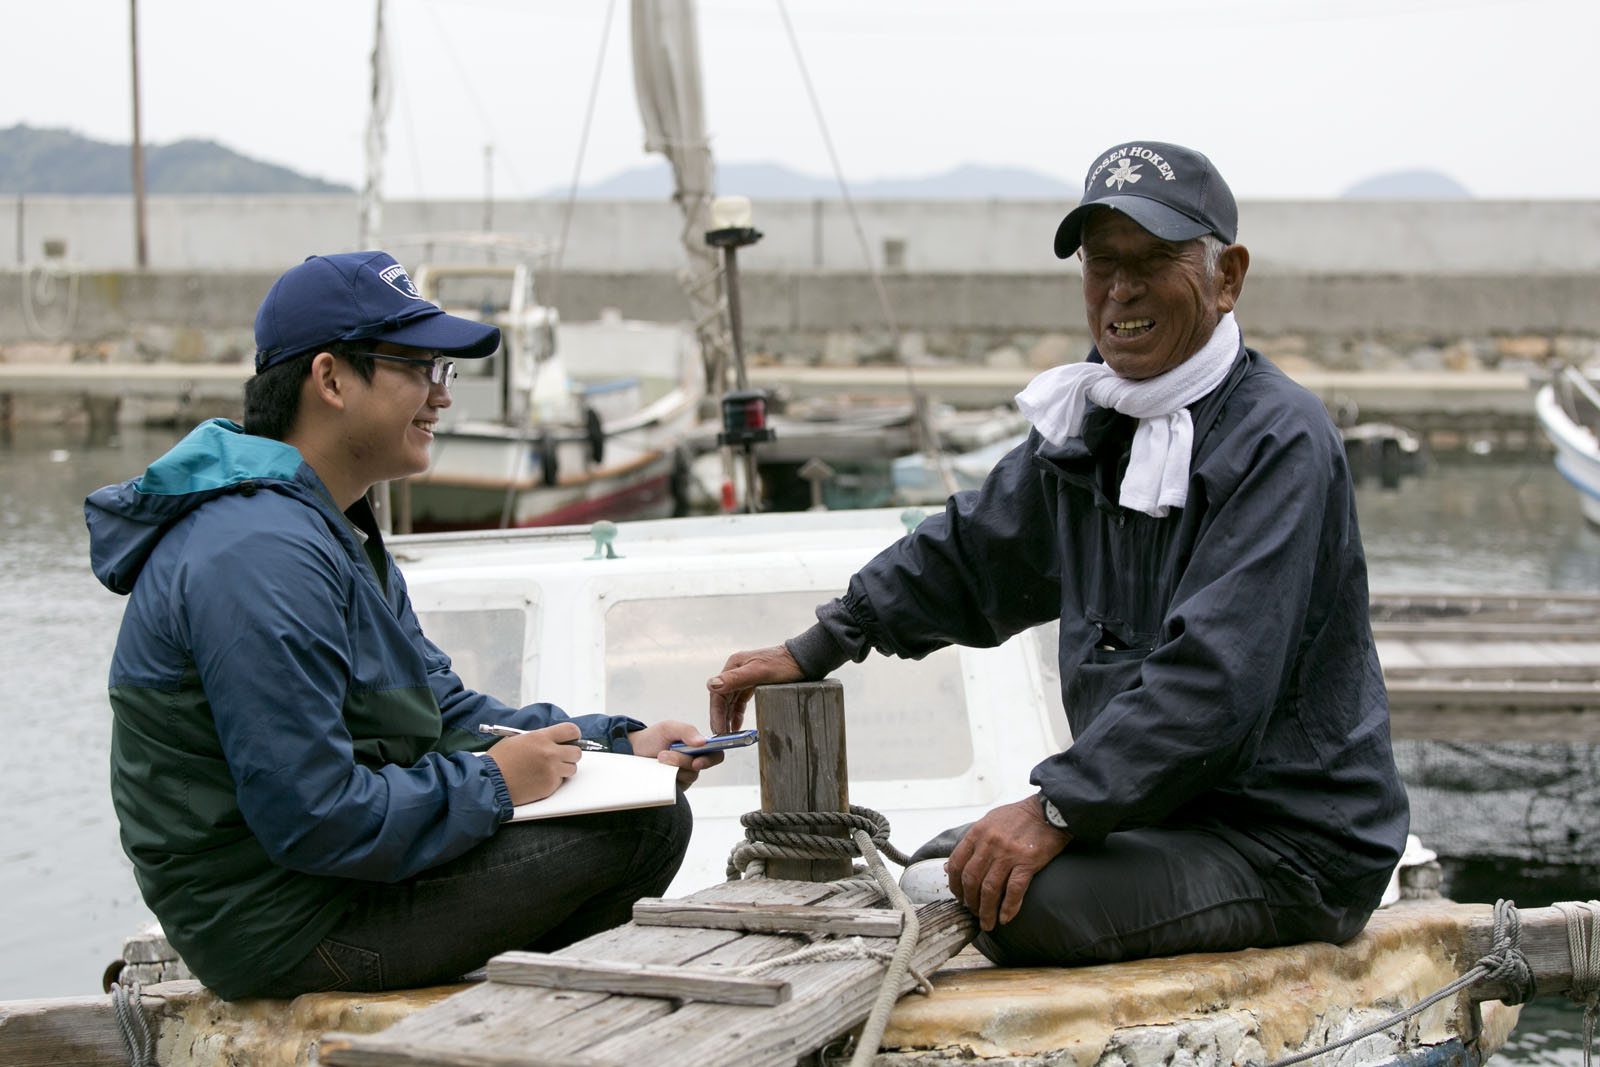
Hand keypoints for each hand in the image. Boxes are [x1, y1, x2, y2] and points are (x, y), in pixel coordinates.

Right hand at [487, 721, 582, 804]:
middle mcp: (549, 753)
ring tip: (546, 769)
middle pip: (577, 752)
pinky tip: (539, 779)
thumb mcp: (517, 740)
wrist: (490, 782)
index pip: (571, 730)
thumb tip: (553, 740)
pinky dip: (553, 781)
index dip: (574, 735)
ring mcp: (551, 771)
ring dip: (563, 769)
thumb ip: (538, 738)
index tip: (572, 739)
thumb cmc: (499, 761)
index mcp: (541, 738)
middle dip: (570, 755)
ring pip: (572, 769)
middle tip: (561, 757)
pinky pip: (561, 782)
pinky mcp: (549, 786)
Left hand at [627, 720, 723, 790]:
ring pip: (687, 777)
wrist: (632, 751)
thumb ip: (687, 731)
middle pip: (699, 767)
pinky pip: (676, 787)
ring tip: (657, 760)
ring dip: (671, 768)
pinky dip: (666, 778)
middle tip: (663, 755)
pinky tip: (658, 771)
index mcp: (697, 746)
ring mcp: (683, 775)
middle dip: (681, 761)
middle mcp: (693, 762)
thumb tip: (703, 742)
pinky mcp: (674, 786)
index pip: (715, 754)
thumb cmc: (652, 738)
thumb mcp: (668, 728)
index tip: (696, 762)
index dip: (710, 759)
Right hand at [706, 645, 803, 732]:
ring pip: (730, 701)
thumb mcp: (759, 672)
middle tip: (721, 737)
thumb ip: (735, 679)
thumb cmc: (784, 664)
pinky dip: (737, 714)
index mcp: (733, 666)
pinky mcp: (754, 684)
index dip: (716, 714)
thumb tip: (711, 685)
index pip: (717, 693)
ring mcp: (744, 678)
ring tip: (728, 735)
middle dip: (720, 718)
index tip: (719, 731)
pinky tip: (737, 725)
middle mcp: (736, 671)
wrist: (805, 660)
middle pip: (722, 698)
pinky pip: (740, 701)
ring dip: (727, 718)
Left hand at [946, 797, 1070, 930]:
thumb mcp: (989, 821)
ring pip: (990, 889)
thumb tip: (949, 866)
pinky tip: (1005, 918)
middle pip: (971, 880)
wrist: (1050, 811)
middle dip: (969, 901)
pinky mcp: (1027, 862)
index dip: (954, 885)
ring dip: (986, 911)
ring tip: (987, 923)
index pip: (956, 864)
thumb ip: (972, 842)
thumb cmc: (1019, 817)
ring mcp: (1008, 853)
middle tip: (973, 913)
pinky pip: (1014, 890)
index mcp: (978, 833)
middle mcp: (989, 843)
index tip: (958, 897)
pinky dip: (1008, 907)